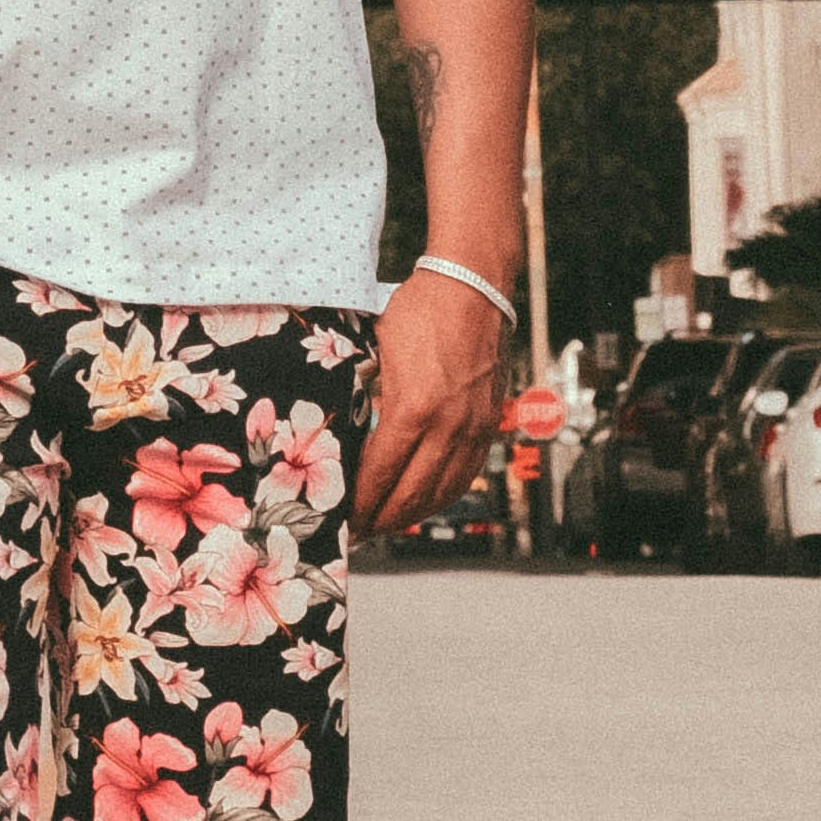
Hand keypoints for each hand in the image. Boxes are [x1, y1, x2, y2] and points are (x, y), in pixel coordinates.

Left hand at [355, 266, 507, 538]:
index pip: (379, 476)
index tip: (338, 519)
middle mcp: (448, 428)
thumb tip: (331, 426)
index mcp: (413, 410)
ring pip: (441, 494)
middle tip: (354, 534)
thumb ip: (358, 393)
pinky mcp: (488, 425)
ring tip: (382, 524)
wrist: (474, 286)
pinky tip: (421, 501)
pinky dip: (440, 497)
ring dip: (409, 516)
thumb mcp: (374, 349)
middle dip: (379, 522)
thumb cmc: (418, 310)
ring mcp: (474, 430)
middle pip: (410, 497)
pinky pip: (464, 477)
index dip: (357, 505)